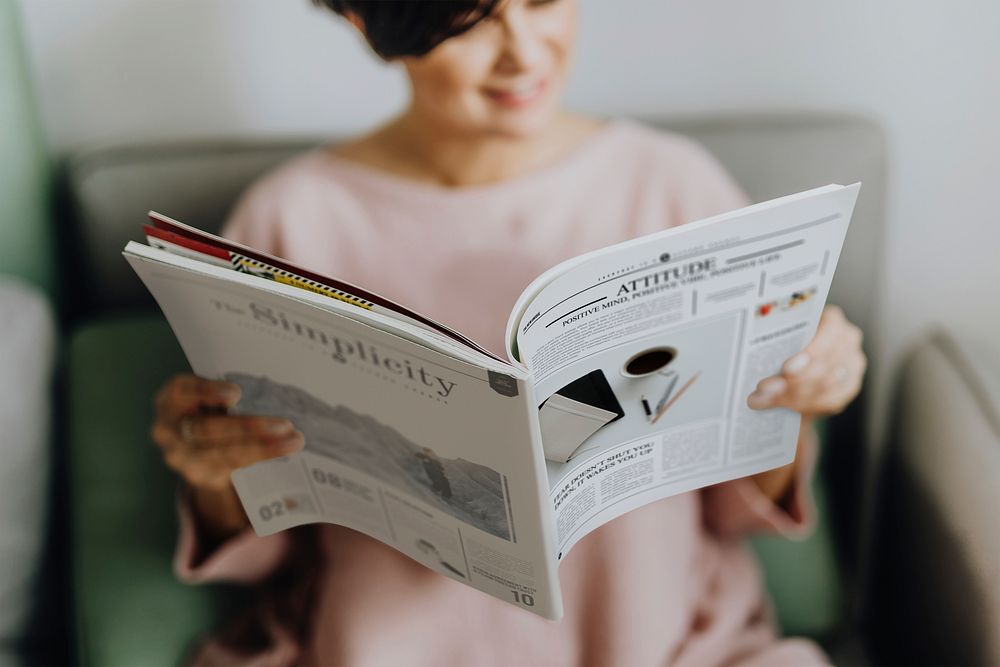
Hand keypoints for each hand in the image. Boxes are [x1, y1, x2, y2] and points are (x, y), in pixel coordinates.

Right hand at [150, 374, 304, 540]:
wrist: (194, 446)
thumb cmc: (207, 408)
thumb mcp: (208, 395)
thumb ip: (223, 393)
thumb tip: (266, 389)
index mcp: (170, 399)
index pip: (182, 391)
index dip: (207, 392)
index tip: (236, 393)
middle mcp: (167, 429)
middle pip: (206, 429)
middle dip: (246, 427)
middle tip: (284, 424)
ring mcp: (180, 456)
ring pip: (222, 453)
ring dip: (263, 448)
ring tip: (294, 441)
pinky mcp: (197, 474)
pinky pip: (232, 466)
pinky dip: (261, 456)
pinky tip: (283, 448)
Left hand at [746, 305, 865, 416]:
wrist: (801, 363)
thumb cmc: (790, 343)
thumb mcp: (784, 337)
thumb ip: (778, 346)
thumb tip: (760, 369)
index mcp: (832, 320)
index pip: (829, 333)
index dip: (810, 353)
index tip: (786, 369)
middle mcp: (848, 341)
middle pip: (825, 365)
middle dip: (793, 382)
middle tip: (765, 389)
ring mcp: (852, 365)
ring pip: (826, 386)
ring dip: (793, 396)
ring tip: (765, 399)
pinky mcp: (850, 387)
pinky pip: (830, 401)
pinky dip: (804, 405)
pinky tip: (782, 406)